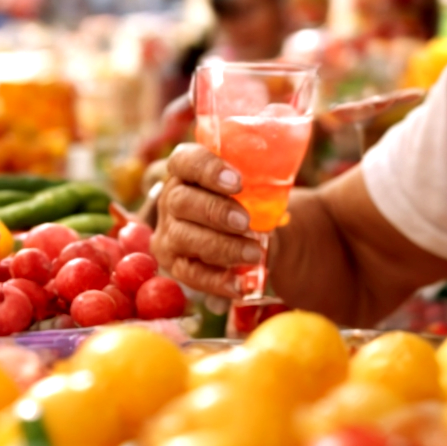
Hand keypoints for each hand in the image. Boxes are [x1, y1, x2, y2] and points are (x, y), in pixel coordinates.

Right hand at [148, 143, 261, 298]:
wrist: (249, 234)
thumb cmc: (248, 200)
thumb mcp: (253, 185)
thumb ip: (259, 182)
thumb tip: (278, 186)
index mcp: (187, 171)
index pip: (185, 160)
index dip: (208, 169)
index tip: (237, 182)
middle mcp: (171, 198)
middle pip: (182, 201)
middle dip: (216, 212)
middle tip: (246, 222)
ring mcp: (168, 232)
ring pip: (185, 237)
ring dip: (221, 246)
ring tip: (253, 253)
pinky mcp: (173, 262)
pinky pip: (191, 273)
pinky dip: (217, 280)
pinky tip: (239, 284)